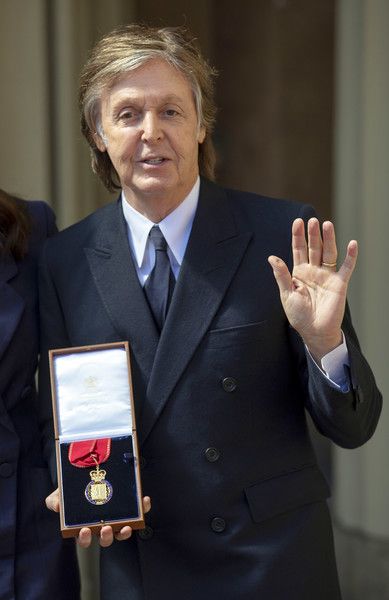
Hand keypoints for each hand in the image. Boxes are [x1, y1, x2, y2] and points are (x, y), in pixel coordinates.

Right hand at [45, 488, 150, 547]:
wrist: (85, 471)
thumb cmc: (70, 489)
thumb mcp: (59, 494)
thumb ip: (55, 501)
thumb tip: (57, 506)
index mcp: (84, 525)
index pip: (84, 538)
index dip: (85, 538)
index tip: (85, 531)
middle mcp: (101, 524)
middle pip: (105, 539)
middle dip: (106, 537)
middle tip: (105, 529)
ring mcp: (115, 518)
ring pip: (122, 531)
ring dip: (125, 532)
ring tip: (126, 526)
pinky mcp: (129, 508)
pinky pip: (138, 512)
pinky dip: (143, 508)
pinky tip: (144, 500)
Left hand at [268, 217, 357, 360]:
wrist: (314, 332)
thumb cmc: (299, 315)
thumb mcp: (286, 294)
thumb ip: (281, 275)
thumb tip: (272, 257)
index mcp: (299, 273)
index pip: (298, 250)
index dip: (298, 236)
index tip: (297, 222)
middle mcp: (314, 271)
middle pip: (314, 248)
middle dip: (313, 234)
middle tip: (312, 220)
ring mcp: (327, 276)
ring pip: (329, 253)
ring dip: (329, 239)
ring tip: (327, 224)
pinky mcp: (340, 283)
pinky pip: (347, 267)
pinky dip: (350, 256)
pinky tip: (352, 244)